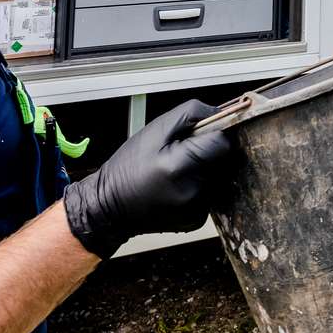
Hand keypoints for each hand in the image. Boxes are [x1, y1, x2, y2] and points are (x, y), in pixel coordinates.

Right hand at [63, 100, 238, 257]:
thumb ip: (191, 114)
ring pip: (217, 177)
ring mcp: (195, 209)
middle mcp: (191, 192)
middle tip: (180, 153)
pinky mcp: (197, 220)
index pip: (222, 143)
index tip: (201, 133)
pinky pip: (209, 194)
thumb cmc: (129, 167)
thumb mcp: (155, 129)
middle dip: (207, 151)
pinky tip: (178, 186)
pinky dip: (199, 186)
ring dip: (204, 169)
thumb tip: (222, 112)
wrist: (110, 206)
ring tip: (176, 171)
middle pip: (222, 160)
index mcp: (179, 167)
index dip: (214, 133)